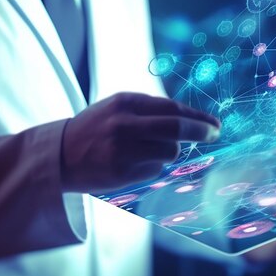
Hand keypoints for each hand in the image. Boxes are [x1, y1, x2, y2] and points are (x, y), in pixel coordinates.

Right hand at [61, 92, 220, 193]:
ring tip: (149, 150)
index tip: (214, 123)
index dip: (197, 117)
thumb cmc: (96, 127)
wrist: (61, 153)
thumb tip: (192, 120)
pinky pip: (155, 170)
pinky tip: (134, 163)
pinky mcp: (122, 173)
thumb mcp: (118, 108)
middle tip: (214, 134)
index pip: (171, 107)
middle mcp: (123, 124)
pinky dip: (153, 167)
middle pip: (176, 128)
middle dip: (201, 132)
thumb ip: (150, 110)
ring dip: (169, 151)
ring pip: (169, 152)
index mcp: (124, 102)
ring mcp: (122, 150)